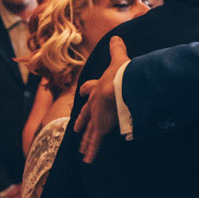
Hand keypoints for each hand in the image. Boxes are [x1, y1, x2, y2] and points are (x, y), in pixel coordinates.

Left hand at [76, 37, 128, 162]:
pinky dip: (92, 152)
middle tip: (77, 128)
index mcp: (98, 87)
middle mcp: (95, 104)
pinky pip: (95, 143)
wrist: (120, 86)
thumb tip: (116, 36)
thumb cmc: (121, 73)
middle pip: (86, 115)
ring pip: (90, 132)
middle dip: (82, 122)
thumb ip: (117, 49)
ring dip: (86, 141)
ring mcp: (97, 117)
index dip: (86, 91)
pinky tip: (87, 161)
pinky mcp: (101, 128)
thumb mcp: (119, 58)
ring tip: (81, 151)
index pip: (89, 89)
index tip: (83, 93)